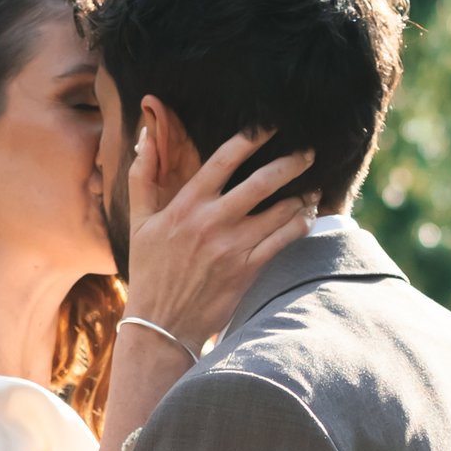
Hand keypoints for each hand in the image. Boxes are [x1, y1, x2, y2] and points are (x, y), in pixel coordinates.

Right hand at [123, 124, 318, 358]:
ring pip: (279, 211)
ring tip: (312, 188)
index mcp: (187, 205)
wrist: (161, 325)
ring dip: (301, 196)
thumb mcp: (138, 223)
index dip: (252, 137)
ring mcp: (233, 247)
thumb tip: (144, 137)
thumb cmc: (150, 272)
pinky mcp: (247, 270)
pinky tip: (306, 217)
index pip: (224, 159)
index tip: (271, 125)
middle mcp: (212, 221)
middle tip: (308, 152)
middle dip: (291, 162)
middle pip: (262, 181)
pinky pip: (282, 240)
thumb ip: (141, 177)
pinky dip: (299, 225)